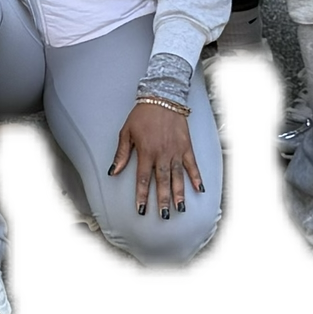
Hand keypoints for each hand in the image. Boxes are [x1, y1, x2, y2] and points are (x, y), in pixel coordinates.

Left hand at [110, 101, 203, 218]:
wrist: (162, 97)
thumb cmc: (142, 115)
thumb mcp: (126, 132)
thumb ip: (121, 153)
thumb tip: (113, 172)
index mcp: (146, 152)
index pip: (142, 179)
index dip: (142, 196)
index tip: (141, 210)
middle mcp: (161, 154)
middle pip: (162, 181)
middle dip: (162, 200)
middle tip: (164, 216)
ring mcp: (175, 151)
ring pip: (177, 176)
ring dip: (179, 193)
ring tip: (180, 208)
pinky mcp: (186, 146)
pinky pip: (192, 164)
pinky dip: (196, 176)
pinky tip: (199, 189)